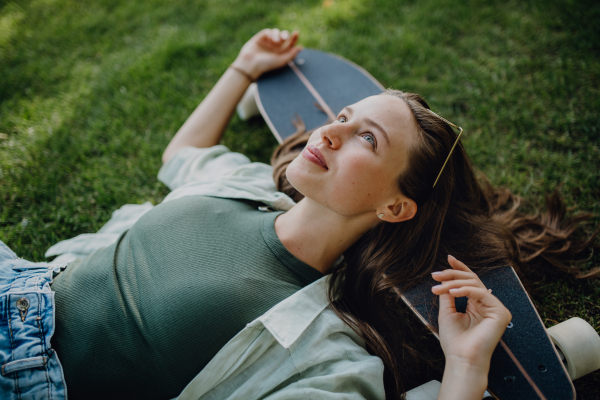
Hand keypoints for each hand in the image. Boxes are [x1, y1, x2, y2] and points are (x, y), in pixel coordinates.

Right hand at [232, 29, 301, 79]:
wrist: (250, 64)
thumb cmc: (266, 65)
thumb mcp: (281, 61)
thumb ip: (291, 54)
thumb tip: (301, 47)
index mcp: (281, 54)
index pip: (289, 44)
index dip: (294, 38)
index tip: (297, 33)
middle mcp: (274, 48)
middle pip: (284, 37)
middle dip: (286, 35)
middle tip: (286, 37)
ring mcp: (267, 42)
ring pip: (276, 33)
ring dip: (278, 35)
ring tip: (276, 41)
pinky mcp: (260, 38)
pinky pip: (268, 32)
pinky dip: (271, 34)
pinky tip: (271, 39)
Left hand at [432, 256, 511, 372]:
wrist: (462, 359)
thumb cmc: (455, 341)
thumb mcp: (447, 312)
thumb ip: (448, 294)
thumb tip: (445, 278)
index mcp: (476, 305)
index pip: (470, 282)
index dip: (460, 269)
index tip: (448, 258)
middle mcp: (487, 305)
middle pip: (472, 279)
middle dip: (452, 274)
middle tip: (436, 275)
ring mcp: (495, 308)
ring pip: (475, 283)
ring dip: (454, 283)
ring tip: (439, 287)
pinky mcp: (500, 312)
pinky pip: (481, 292)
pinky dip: (465, 290)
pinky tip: (453, 292)